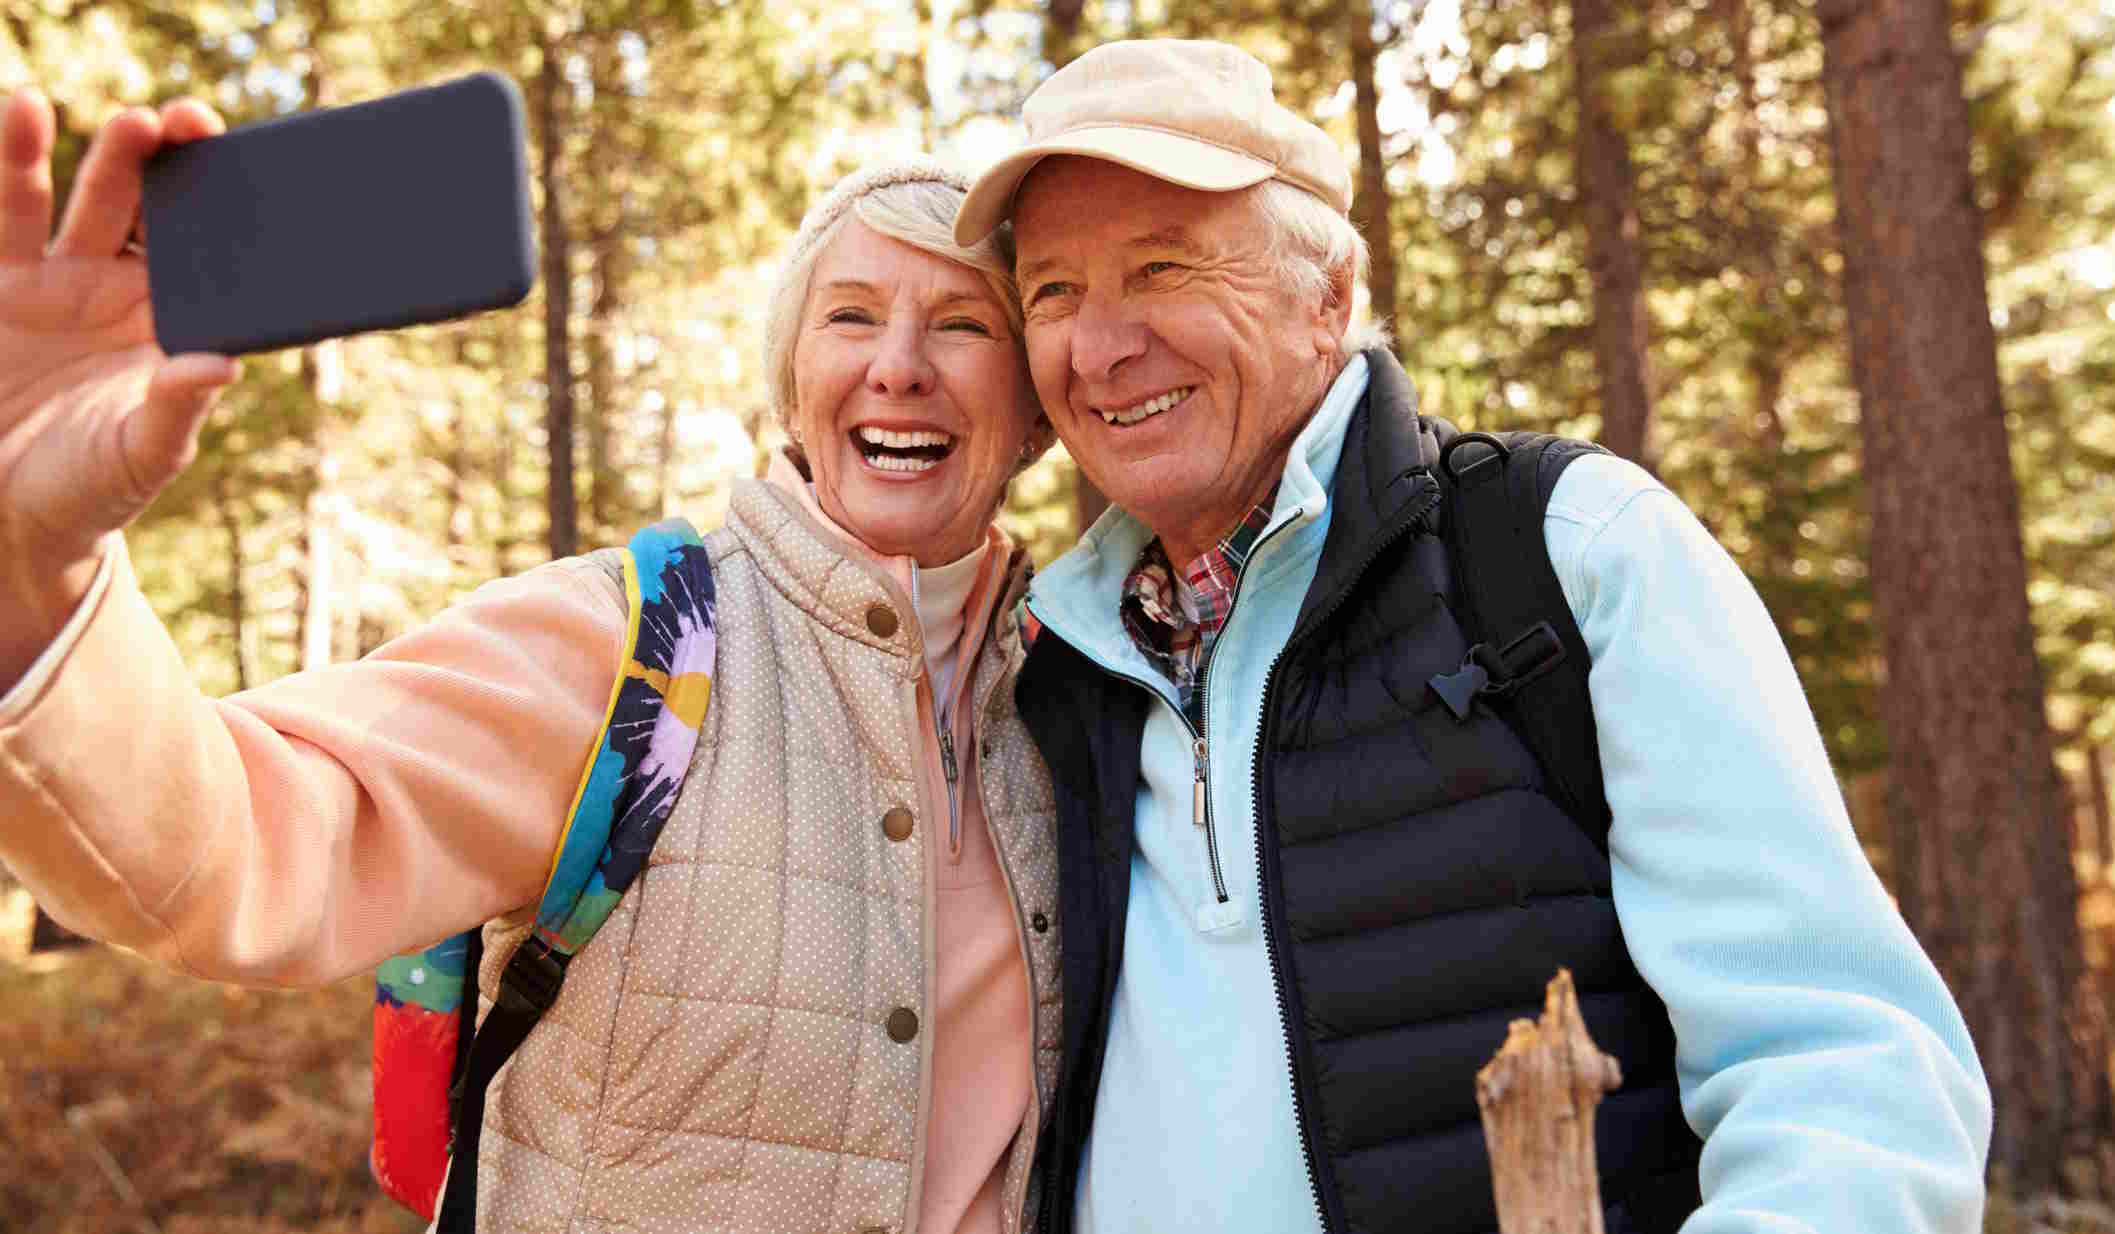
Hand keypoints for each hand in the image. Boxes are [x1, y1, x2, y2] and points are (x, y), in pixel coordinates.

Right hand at [0, 88, 241, 687]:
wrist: (11, 514)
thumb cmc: (94, 489)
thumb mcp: (142, 455)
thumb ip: (176, 407)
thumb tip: (220, 365)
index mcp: (174, 325)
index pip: (208, 254)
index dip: (222, 209)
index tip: (238, 169)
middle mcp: (123, 292)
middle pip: (150, 212)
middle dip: (165, 163)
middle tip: (181, 122)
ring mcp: (60, 282)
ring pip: (80, 202)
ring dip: (97, 156)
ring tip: (110, 115)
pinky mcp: (4, 283)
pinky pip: (10, 214)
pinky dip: (17, 161)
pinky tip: (25, 107)